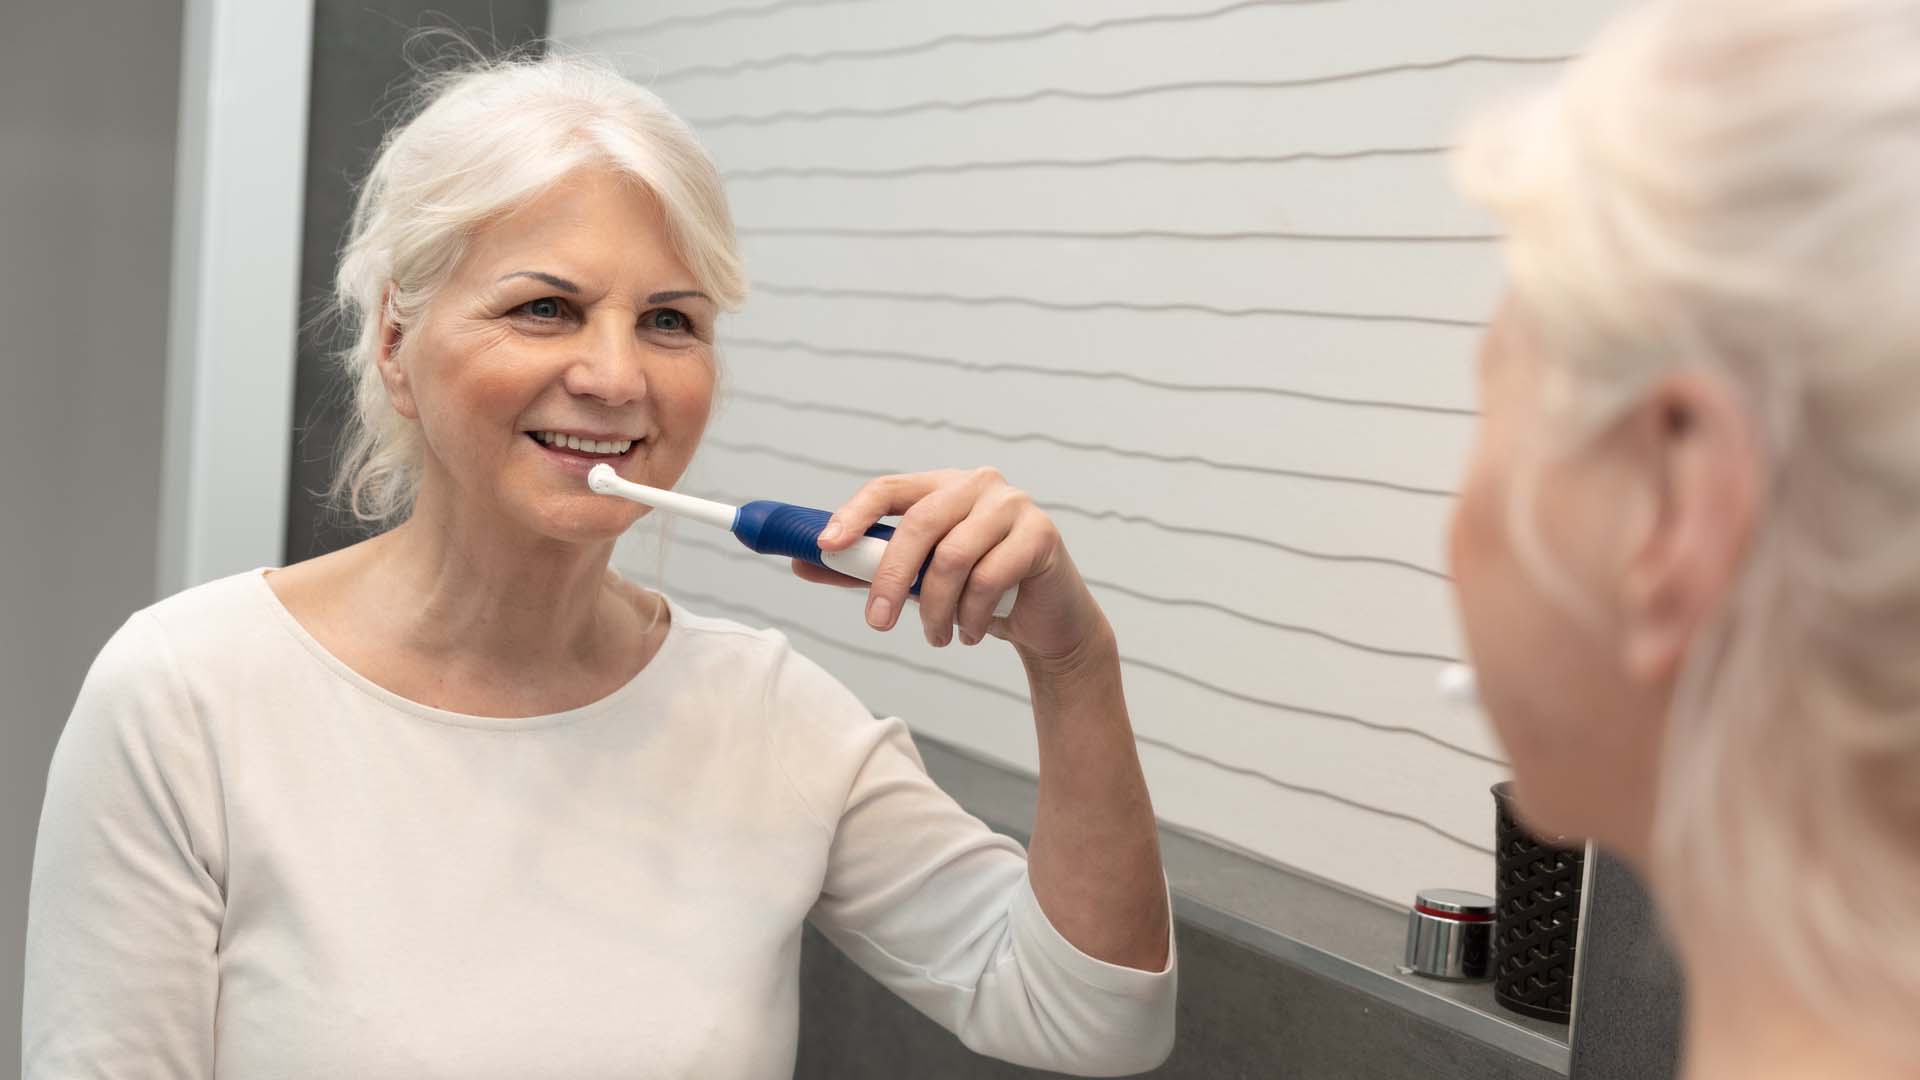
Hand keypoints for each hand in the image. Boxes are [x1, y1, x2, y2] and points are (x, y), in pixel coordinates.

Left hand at [795, 468, 1109, 661]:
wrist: (1046, 620)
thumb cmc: (977, 592)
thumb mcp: (917, 579)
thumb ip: (865, 568)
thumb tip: (803, 561)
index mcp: (943, 485)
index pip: (890, 487)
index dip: (854, 514)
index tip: (827, 546)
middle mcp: (978, 484)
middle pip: (918, 524)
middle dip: (890, 579)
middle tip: (878, 623)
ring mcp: (1013, 505)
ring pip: (953, 558)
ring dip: (937, 609)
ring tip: (937, 636)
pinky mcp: (1041, 534)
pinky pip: (989, 578)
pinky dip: (972, 616)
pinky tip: (970, 632)